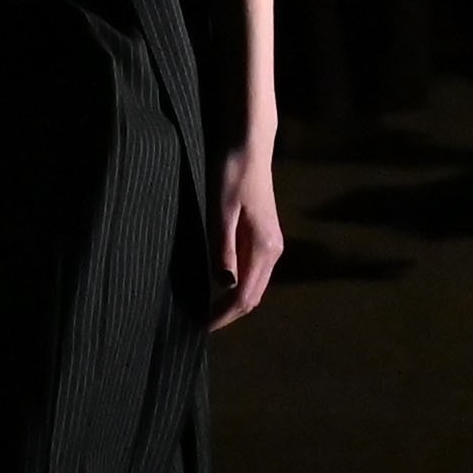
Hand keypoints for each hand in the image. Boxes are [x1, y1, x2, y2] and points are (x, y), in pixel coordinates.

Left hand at [206, 141, 284, 330]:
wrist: (250, 145)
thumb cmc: (232, 172)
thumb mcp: (221, 209)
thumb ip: (223, 247)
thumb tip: (224, 284)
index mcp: (264, 248)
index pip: (245, 295)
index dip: (224, 315)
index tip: (202, 327)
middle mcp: (272, 250)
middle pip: (254, 296)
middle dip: (229, 313)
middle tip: (200, 324)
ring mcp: (271, 244)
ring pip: (254, 285)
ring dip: (234, 301)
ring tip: (207, 310)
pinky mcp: (263, 236)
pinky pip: (252, 271)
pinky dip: (237, 286)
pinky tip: (219, 287)